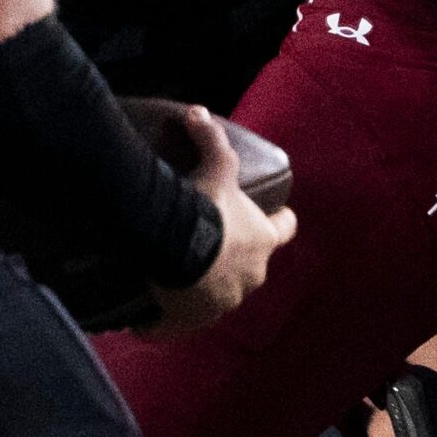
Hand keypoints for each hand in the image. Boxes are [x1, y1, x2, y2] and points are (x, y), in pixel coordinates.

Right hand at [143, 105, 297, 335]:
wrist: (168, 249)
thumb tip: (199, 112)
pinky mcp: (190, 323)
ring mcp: (221, 305)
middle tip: (205, 240)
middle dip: (232, 257)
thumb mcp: (215, 167)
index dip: (279, 220)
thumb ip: (211, 139)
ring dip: (200, 285)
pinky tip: (151, 305)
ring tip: (173, 270)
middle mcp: (251, 277)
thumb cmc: (202, 207)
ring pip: (215, 295)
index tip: (275, 215)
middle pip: (250, 266)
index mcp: (262, 241)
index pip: (285, 229)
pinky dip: (168, 314)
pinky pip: (180, 321)